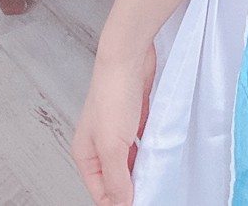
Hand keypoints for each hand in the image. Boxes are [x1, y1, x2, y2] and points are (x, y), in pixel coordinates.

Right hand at [73, 41, 156, 205]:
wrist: (128, 56)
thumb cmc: (113, 95)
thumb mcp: (112, 146)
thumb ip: (117, 179)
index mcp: (86, 154)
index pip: (100, 191)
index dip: (118, 201)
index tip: (140, 202)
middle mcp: (100, 143)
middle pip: (116, 176)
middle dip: (132, 186)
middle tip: (153, 191)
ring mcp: (118, 129)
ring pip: (131, 159)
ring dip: (142, 168)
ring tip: (158, 176)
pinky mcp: (135, 115)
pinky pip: (143, 141)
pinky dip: (150, 149)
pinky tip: (161, 153)